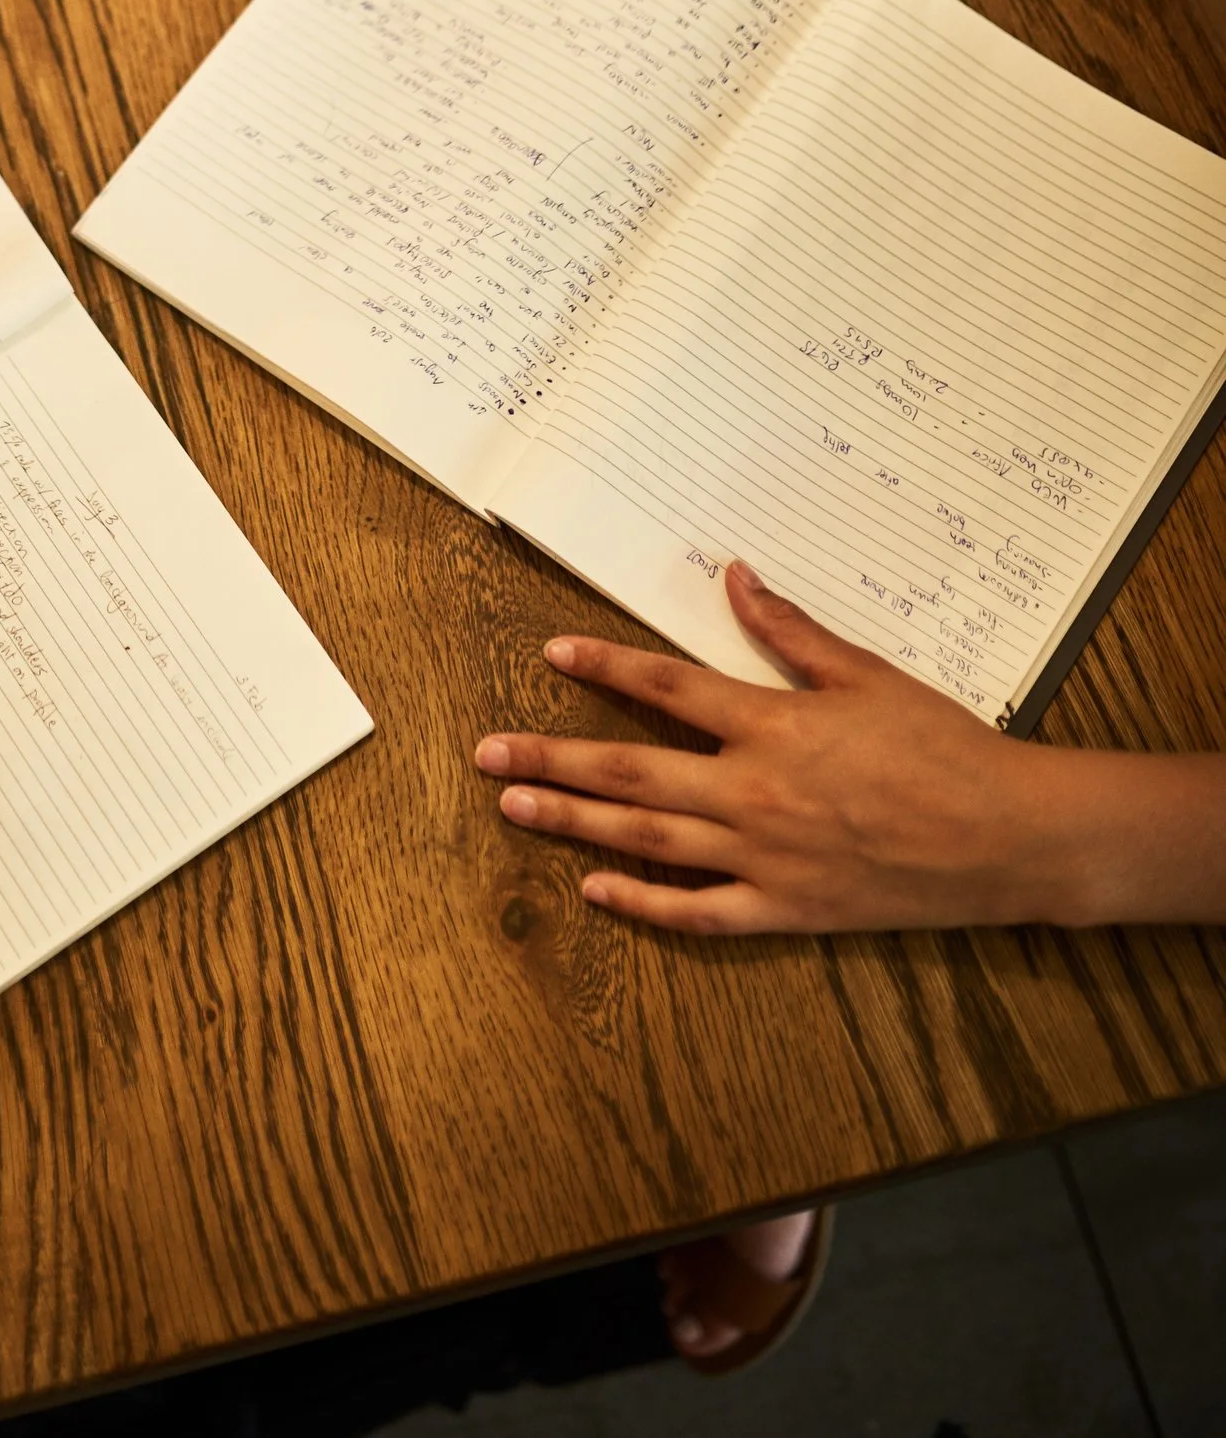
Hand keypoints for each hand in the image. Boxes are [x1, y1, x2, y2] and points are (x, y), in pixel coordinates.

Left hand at [474, 562, 1079, 933]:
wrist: (1005, 838)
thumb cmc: (942, 747)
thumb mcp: (865, 674)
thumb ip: (790, 632)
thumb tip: (736, 578)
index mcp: (771, 725)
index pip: (665, 686)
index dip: (604, 666)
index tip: (551, 654)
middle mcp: (753, 793)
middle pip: (630, 770)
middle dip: (552, 758)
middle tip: (486, 754)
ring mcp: (765, 858)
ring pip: (647, 839)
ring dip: (575, 821)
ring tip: (515, 806)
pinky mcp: (787, 910)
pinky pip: (699, 913)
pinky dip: (644, 904)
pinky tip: (598, 890)